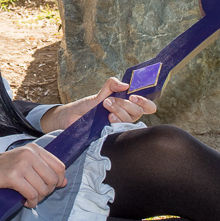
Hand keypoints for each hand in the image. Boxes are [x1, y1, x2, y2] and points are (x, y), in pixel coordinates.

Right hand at [0, 142, 66, 207]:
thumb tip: (64, 182)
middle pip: (53, 179)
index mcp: (34, 149)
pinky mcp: (13, 176)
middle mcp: (29, 154)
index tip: (48, 187)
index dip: (58, 181)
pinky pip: (32, 194)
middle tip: (35, 195)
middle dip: (46, 192)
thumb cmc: (0, 168)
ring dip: (37, 198)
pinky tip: (24, 201)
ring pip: (43, 188)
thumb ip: (44, 170)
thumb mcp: (24, 163)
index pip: (59, 167)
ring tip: (28, 198)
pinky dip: (30, 202)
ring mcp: (21, 164)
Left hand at [39, 76, 157, 132]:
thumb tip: (125, 85)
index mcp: (128, 106)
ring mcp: (119, 127)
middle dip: (125, 104)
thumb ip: (111, 85)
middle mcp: (127, 117)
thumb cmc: (87, 106)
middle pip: (138, 112)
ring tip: (105, 105)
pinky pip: (121, 130)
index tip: (133, 96)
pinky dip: (115, 122)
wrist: (71, 118)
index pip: (148, 107)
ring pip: (129, 120)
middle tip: (109, 100)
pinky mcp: (112, 135)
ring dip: (118, 111)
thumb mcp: (100, 93)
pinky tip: (107, 119)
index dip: (145, 102)